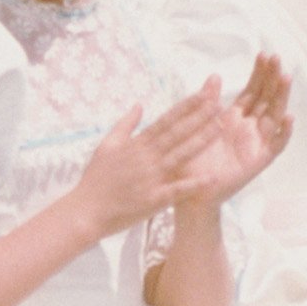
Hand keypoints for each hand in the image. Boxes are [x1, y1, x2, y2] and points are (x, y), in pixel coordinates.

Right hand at [70, 83, 233, 231]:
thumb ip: (125, 124)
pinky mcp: (153, 199)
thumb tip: (139, 104)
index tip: (202, 95)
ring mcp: (151, 178)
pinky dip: (194, 184)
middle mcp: (146, 157)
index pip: (166, 121)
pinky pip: (177, 190)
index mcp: (137, 144)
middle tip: (219, 103)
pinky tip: (212, 177)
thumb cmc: (95, 178)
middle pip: (177, 133)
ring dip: (201, 141)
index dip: (185, 107)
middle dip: (199, 117)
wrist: (86, 210)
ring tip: (220, 128)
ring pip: (181, 155)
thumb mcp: (107, 145)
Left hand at [172, 53, 292, 213]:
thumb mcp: (196, 126)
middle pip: (266, 99)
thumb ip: (207, 102)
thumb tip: (215, 76)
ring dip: (281, 97)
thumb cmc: (189, 161)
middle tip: (277, 57)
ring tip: (286, 77)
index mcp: (234, 119)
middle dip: (272, 78)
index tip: (263, 54)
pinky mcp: (258, 161)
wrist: (186, 192)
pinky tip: (288, 116)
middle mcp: (248, 129)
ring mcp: (255, 144)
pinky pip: (275, 146)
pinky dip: (283, 132)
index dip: (259, 73)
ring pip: (274, 116)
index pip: (252, 91)